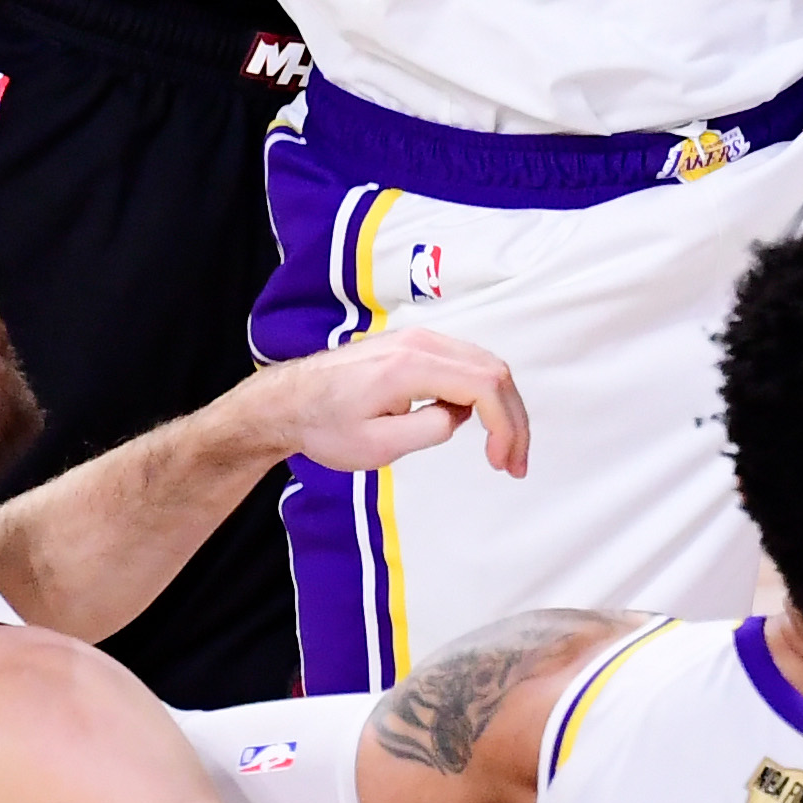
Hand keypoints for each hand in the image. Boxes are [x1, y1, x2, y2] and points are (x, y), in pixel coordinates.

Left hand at [240, 323, 533, 477]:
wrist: (288, 402)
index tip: (502, 463)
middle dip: (513, 419)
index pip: (483, 385)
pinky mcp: (414, 345)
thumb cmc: (324, 425)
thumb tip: (458, 417)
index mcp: (410, 365)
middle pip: (493, 370)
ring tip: (503, 449)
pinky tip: (480, 423)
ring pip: (484, 364)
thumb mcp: (375, 446)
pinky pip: (465, 362)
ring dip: (502, 406)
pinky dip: (483, 392)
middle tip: (515, 463)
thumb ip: (428, 430)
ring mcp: (418, 338)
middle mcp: (420, 342)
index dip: (504, 425)